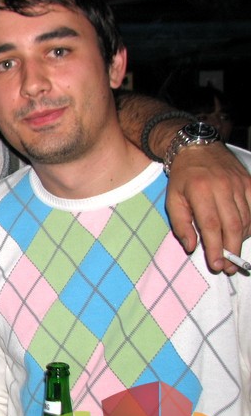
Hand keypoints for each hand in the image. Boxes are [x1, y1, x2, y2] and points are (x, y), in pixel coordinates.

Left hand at [166, 143, 250, 272]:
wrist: (198, 148)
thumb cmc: (182, 177)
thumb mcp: (172, 199)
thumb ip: (180, 224)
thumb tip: (191, 247)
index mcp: (199, 191)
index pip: (211, 225)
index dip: (215, 247)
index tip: (217, 264)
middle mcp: (222, 187)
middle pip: (232, 225)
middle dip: (231, 250)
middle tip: (229, 267)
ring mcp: (238, 184)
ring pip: (246, 219)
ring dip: (241, 240)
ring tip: (233, 253)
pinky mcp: (249, 182)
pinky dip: (250, 225)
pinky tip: (243, 234)